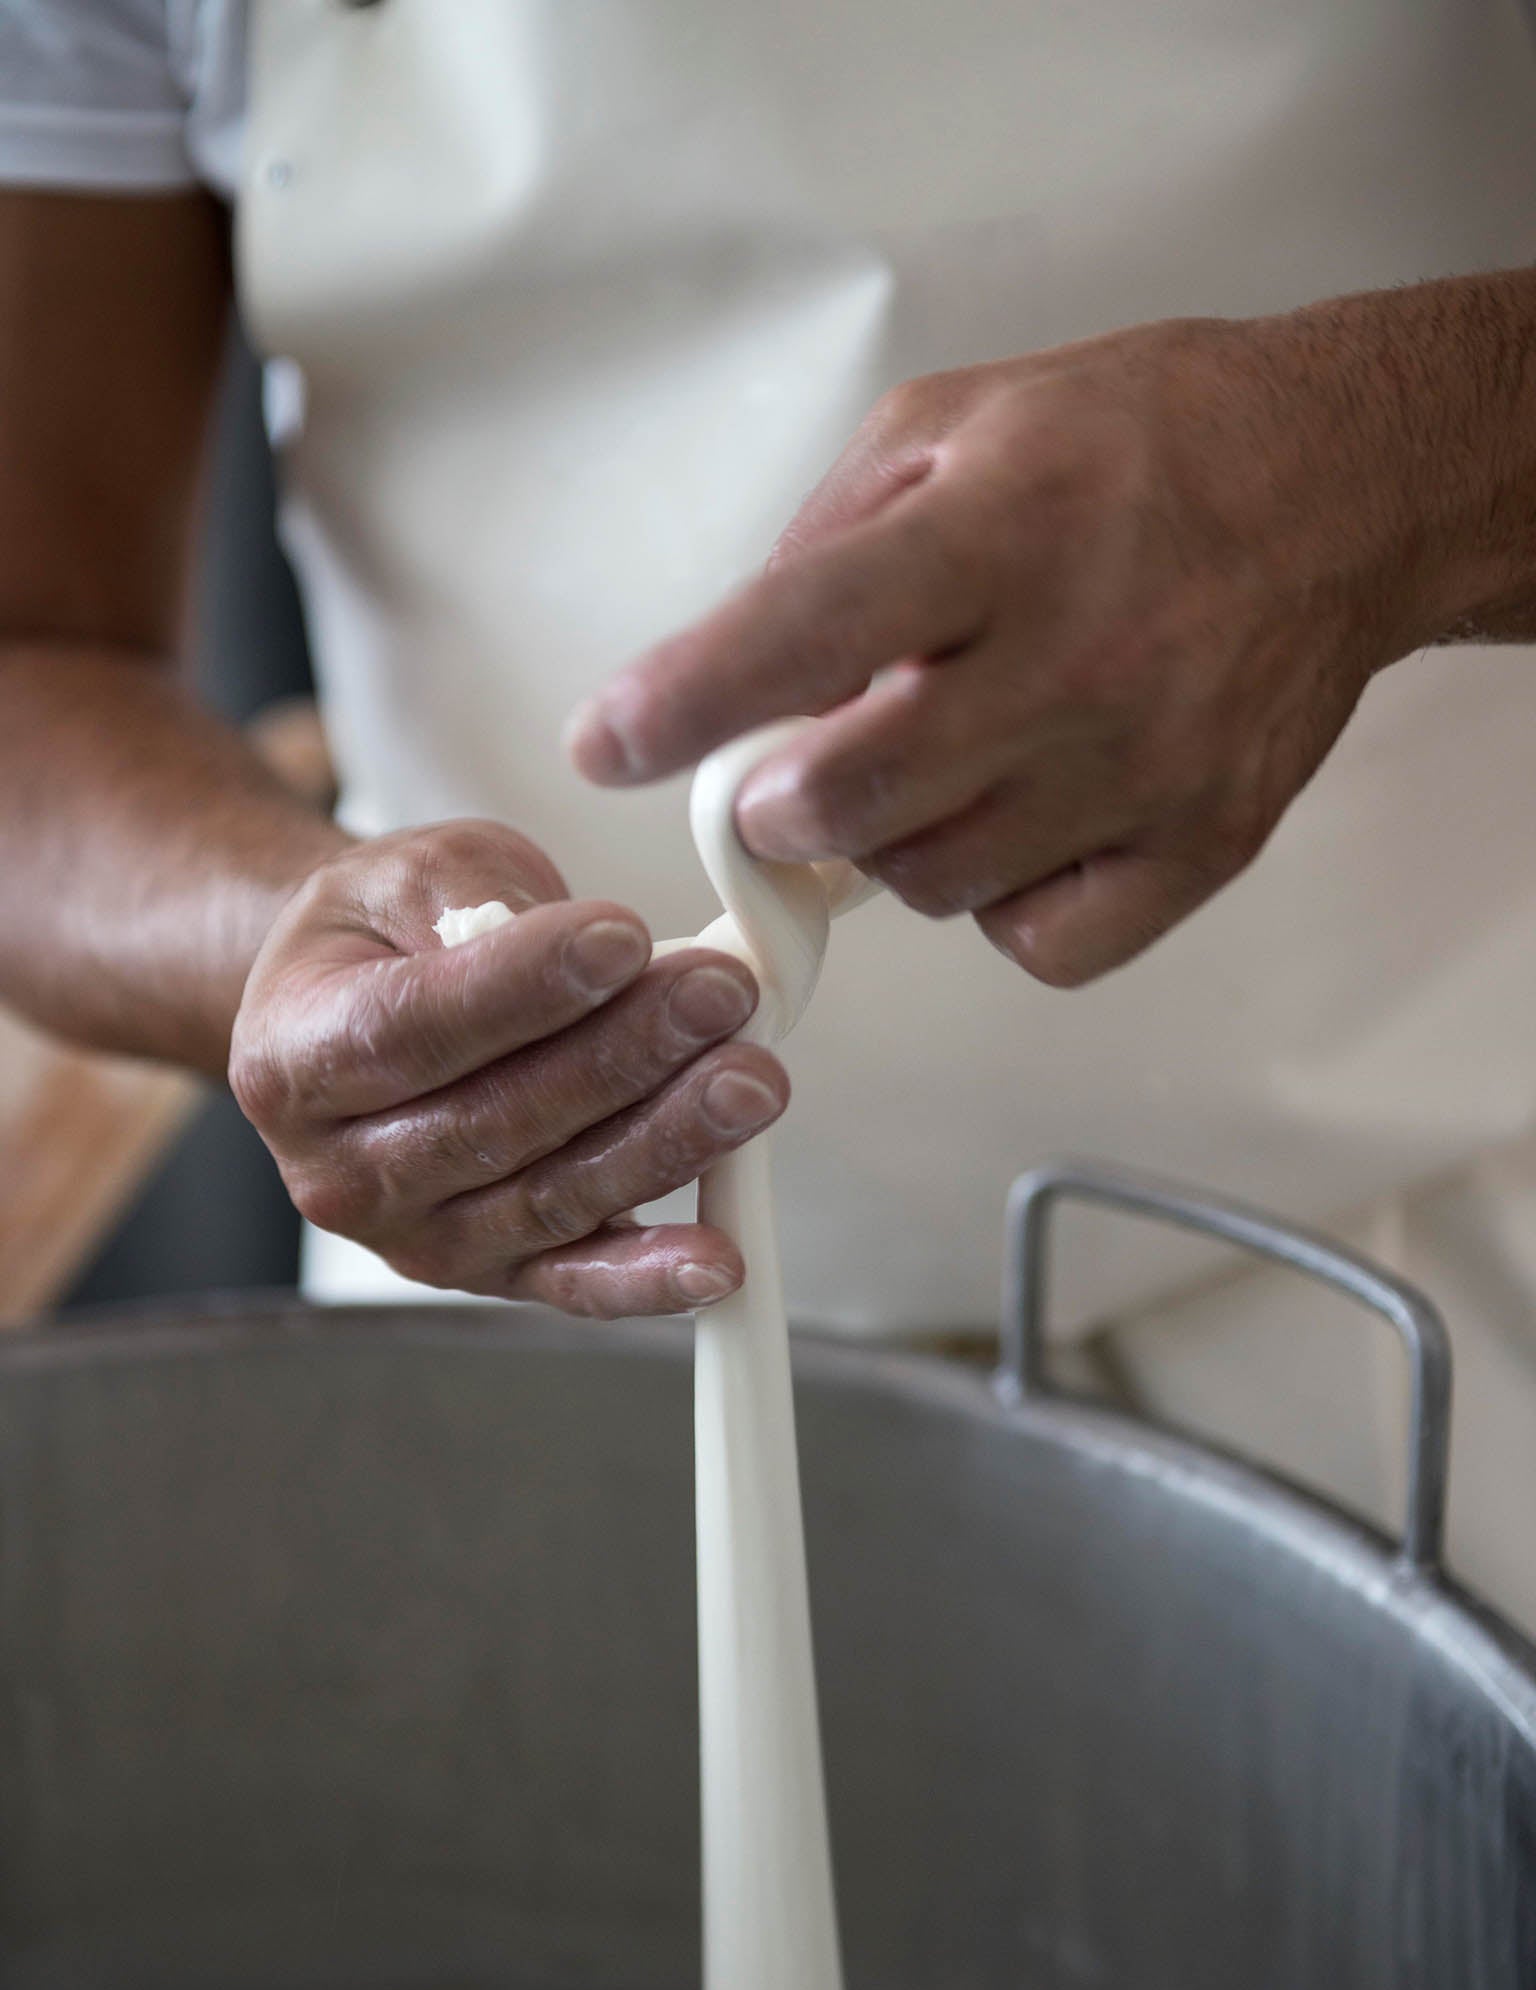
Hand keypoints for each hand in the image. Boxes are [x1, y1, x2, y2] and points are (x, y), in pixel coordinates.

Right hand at [229, 822, 787, 1315]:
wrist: (354, 1015)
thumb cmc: (386, 939)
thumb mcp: (405, 873)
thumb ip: (471, 897)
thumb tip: (574, 943)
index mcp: (292, 1055)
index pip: (413, 1029)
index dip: (522, 988)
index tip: (621, 938)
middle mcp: (338, 1169)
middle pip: (495, 1121)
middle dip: (623, 1056)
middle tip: (719, 996)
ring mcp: (414, 1236)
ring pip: (550, 1199)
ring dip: (663, 1144)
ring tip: (748, 1080)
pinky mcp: (488, 1273)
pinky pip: (573, 1284)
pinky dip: (649, 1278)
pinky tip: (717, 1260)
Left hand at [568, 307, 1441, 983]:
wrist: (1344, 489)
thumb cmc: (1138, 446)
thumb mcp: (956, 423)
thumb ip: (826, 542)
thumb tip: (727, 675)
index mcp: (1005, 524)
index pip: (810, 631)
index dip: (686, 700)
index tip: (604, 745)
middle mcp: (1080, 653)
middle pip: (858, 798)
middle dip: (778, 806)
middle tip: (783, 776)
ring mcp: (1150, 766)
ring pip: (936, 882)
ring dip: (891, 843)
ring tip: (943, 760)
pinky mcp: (1204, 846)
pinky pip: (1039, 941)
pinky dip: (996, 903)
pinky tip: (1017, 823)